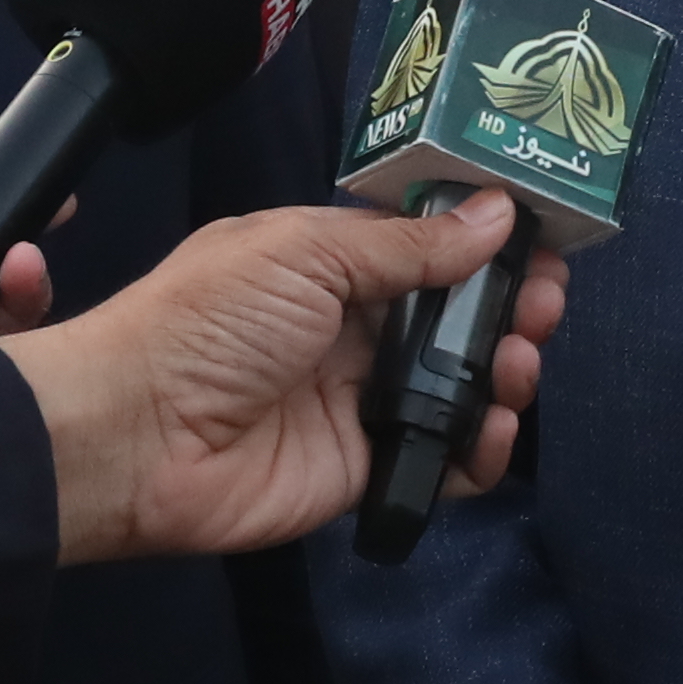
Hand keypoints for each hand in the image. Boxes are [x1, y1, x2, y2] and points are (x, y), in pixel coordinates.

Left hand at [3, 193, 561, 564]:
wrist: (137, 434)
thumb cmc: (206, 322)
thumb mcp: (305, 253)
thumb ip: (406, 245)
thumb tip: (495, 216)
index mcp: (325, 263)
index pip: (424, 245)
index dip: (484, 242)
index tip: (541, 239)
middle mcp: (346, 328)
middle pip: (453, 316)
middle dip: (509, 306)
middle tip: (545, 304)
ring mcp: (356, 400)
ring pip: (457, 386)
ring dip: (504, 372)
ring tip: (519, 362)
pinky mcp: (360, 467)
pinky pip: (439, 458)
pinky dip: (479, 449)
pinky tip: (493, 430)